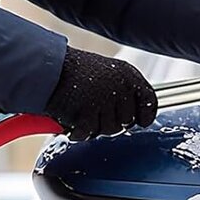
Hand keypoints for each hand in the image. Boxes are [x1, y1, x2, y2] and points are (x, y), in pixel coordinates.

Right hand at [41, 46, 158, 140]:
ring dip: (95, 126)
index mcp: (129, 75)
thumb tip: (135, 117)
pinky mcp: (88, 112)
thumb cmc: (75, 72)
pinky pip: (88, 132)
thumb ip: (123, 92)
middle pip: (128, 121)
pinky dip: (78, 130)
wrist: (49, 67)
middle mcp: (120, 86)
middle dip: (112, 121)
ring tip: (82, 110)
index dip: (145, 115)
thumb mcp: (108, 74)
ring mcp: (105, 99)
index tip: (139, 121)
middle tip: (95, 112)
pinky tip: (71, 119)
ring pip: (110, 130)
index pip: (150, 101)